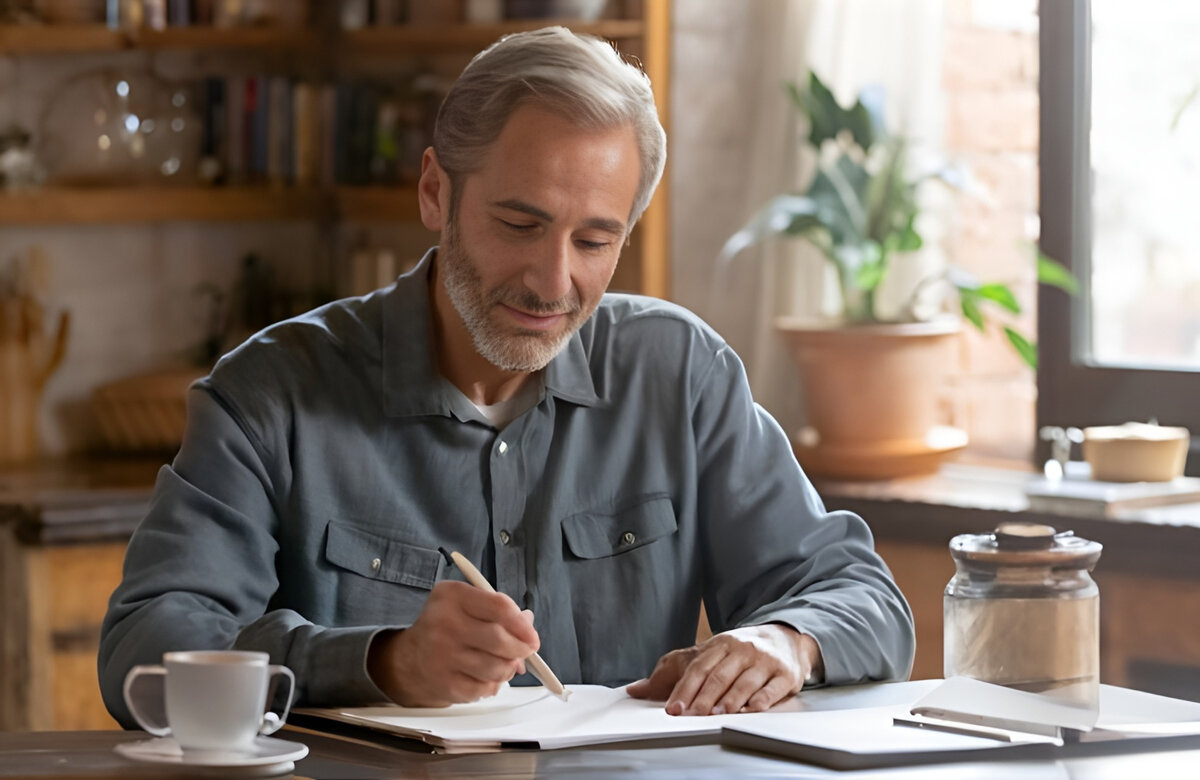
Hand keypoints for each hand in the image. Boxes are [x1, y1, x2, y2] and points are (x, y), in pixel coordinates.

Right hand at [367, 580, 538, 706]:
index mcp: (452, 596)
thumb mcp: (466, 604)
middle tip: (526, 651)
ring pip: (496, 668)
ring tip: (504, 663)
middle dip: (521, 649)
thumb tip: (528, 623)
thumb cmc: (445, 626)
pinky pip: (485, 688)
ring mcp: (442, 656)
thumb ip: (498, 609)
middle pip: (499, 640)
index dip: (522, 624)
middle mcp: (443, 624)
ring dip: (508, 668)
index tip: (532, 635)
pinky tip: (485, 675)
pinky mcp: (445, 684)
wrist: (409, 658)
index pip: (499, 607)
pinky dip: (493, 684)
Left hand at [626, 624, 821, 715]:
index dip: (684, 689)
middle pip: (719, 676)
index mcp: (719, 644)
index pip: (698, 668)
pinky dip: (760, 701)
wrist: (784, 638)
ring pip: (744, 683)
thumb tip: (635, 690)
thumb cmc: (739, 651)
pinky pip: (771, 689)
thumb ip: (671, 671)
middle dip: (703, 698)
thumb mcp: (706, 654)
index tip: (674, 708)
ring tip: (716, 715)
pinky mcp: (784, 674)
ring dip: (729, 700)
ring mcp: (764, 661)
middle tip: (690, 716)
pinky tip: (749, 710)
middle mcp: (742, 650)